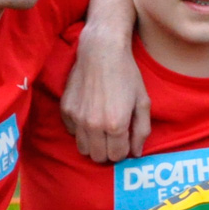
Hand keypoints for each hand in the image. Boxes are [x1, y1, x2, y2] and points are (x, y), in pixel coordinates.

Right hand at [62, 0, 150, 161]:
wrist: (101, 51)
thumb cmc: (127, 75)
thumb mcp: (143, 102)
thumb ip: (142, 131)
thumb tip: (136, 153)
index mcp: (115, 125)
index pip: (117, 156)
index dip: (124, 151)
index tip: (125, 141)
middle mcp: (94, 125)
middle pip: (98, 158)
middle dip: (108, 152)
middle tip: (114, 138)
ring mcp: (77, 118)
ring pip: (83, 149)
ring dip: (94, 144)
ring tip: (102, 129)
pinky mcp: (65, 110)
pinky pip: (72, 132)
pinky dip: (81, 130)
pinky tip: (90, 115)